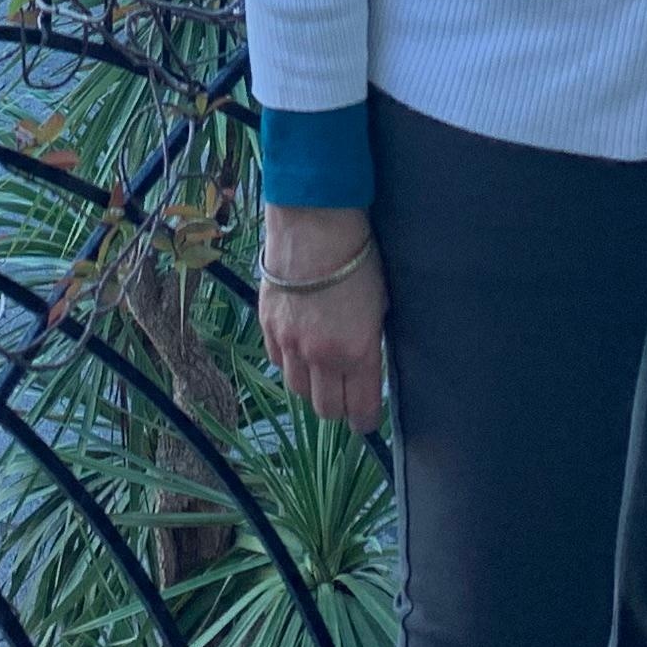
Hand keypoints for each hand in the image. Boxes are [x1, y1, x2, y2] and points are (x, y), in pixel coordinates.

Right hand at [260, 205, 387, 431]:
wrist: (315, 225)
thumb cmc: (358, 260)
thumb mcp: (379, 305)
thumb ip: (369, 343)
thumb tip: (365, 365)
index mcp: (357, 353)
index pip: (361, 410)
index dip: (365, 420)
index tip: (366, 419)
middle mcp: (322, 357)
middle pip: (326, 409)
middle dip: (338, 408)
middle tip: (345, 396)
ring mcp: (291, 344)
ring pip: (298, 390)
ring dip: (311, 387)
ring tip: (320, 371)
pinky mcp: (268, 327)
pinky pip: (278, 362)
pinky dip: (290, 362)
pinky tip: (299, 348)